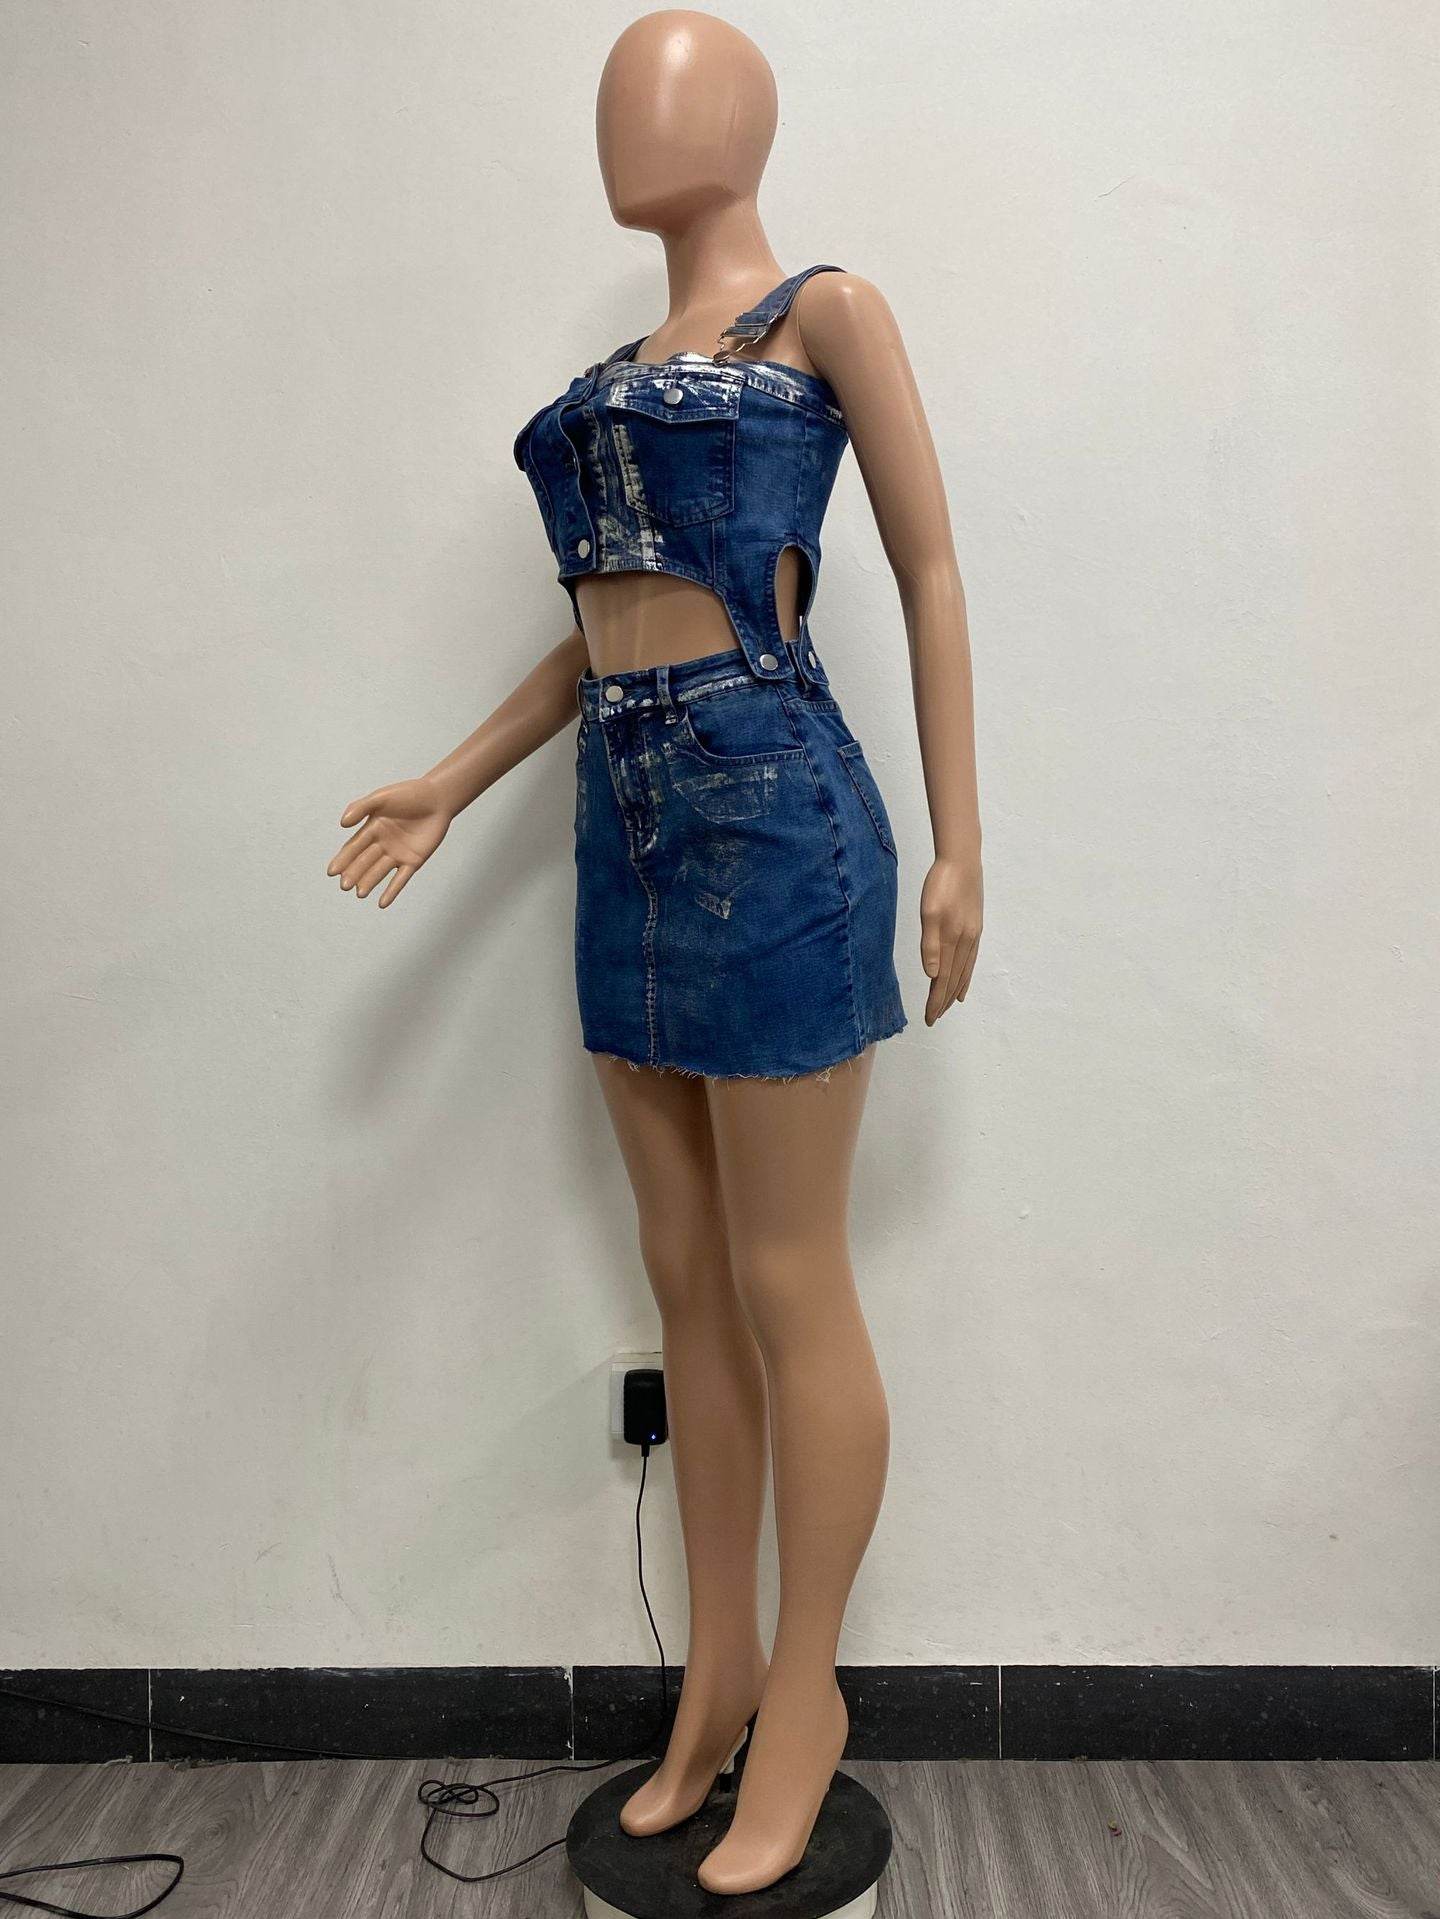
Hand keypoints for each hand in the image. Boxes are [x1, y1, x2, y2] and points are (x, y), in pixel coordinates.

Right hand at [325, 776, 453, 907]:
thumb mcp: (381, 797)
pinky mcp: (414, 861)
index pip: (354, 847)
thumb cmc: (409, 794)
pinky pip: (401, 878)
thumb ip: (361, 808)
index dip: (343, 859)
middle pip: (364, 861)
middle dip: (354, 873)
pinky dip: (392, 891)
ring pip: (380, 871)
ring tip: (359, 893)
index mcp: (372, 829)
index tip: (332, 872)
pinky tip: (382, 903)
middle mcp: (383, 843)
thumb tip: (342, 824)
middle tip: (344, 886)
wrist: (438, 798)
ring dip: (369, 882)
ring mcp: (398, 853)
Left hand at [920, 853, 982, 1022]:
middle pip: (954, 978)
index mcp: (952, 939)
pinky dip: (966, 974)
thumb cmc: (941, 883)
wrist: (962, 859)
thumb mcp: (929, 912)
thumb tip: (933, 975)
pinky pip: (971, 958)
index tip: (929, 1018)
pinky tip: (963, 978)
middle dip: (944, 1000)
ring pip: (964, 970)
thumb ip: (931, 944)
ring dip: (955, 989)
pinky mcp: (975, 927)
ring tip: (949, 1004)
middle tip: (934, 1017)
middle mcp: (966, 941)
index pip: (942, 978)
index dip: (935, 999)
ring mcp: (972, 934)